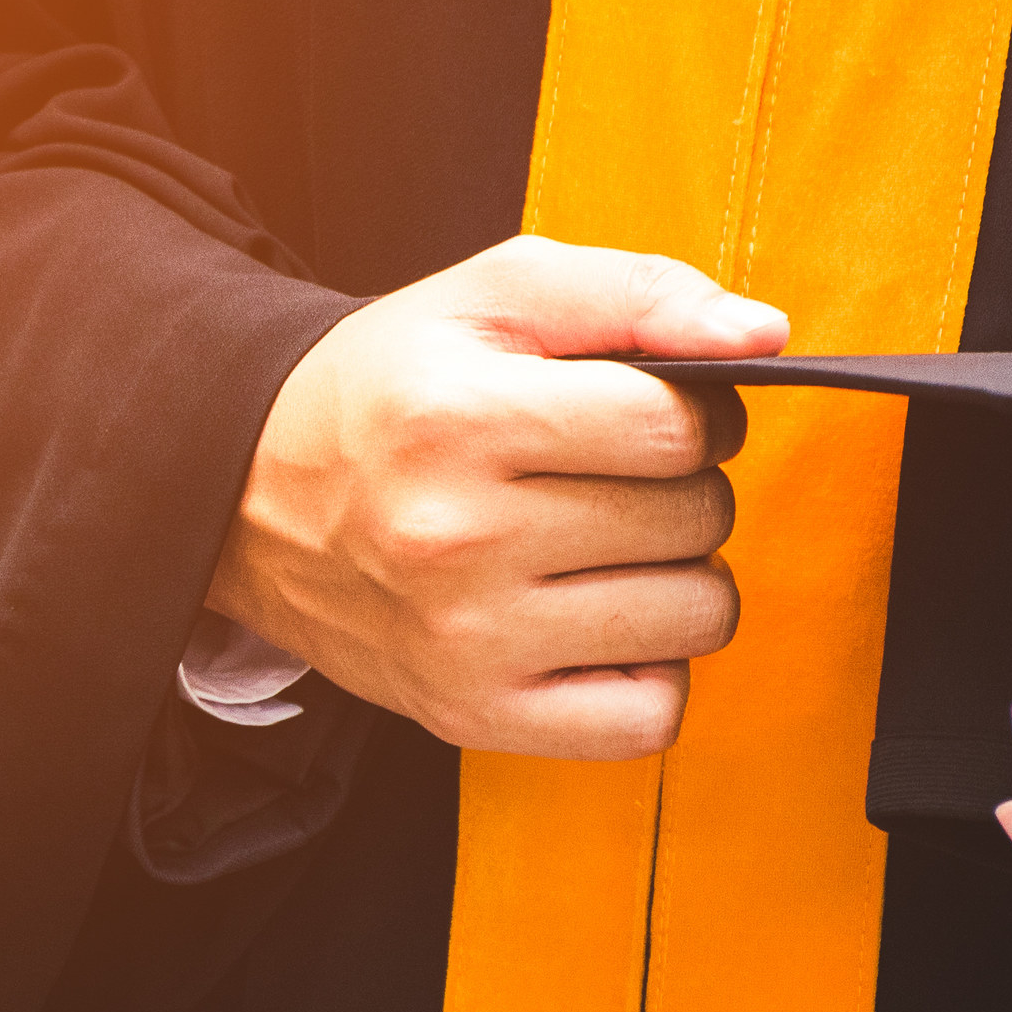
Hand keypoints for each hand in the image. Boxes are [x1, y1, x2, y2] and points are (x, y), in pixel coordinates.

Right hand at [207, 235, 787, 758]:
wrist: (249, 494)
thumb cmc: (390, 388)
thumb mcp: (492, 297)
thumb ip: (636, 293)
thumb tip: (762, 335)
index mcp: (459, 419)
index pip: (676, 427)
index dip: (698, 412)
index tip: (655, 415)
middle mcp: (456, 539)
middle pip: (694, 519)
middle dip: (684, 487)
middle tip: (614, 479)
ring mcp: (466, 642)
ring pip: (696, 616)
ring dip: (680, 577)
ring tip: (608, 549)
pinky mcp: (474, 717)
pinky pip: (651, 717)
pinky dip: (652, 670)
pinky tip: (599, 623)